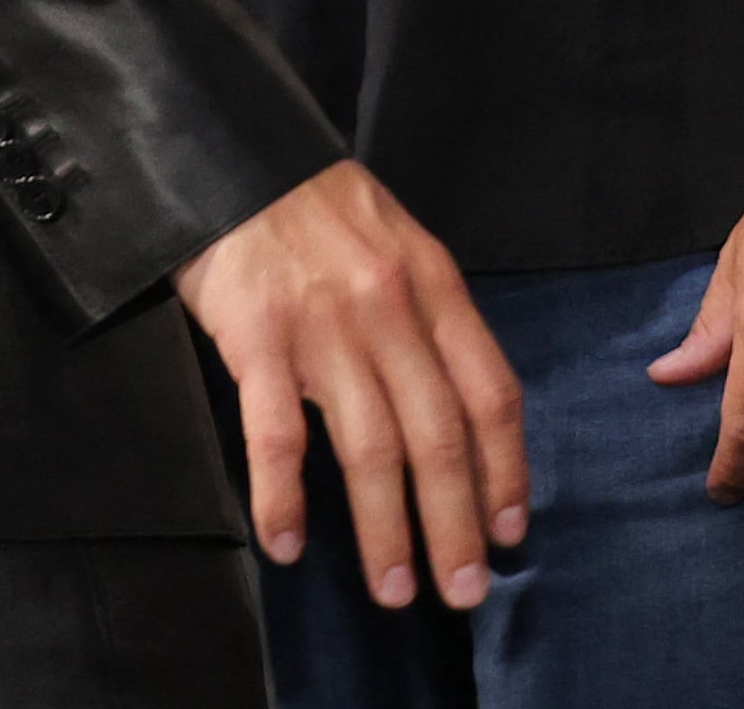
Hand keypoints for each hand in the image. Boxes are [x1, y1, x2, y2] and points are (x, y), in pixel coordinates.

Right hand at [174, 160, 529, 612]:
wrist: (231, 152)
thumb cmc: (315, 207)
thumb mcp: (396, 244)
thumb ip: (427, 316)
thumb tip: (457, 412)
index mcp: (433, 284)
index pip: (489, 392)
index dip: (506, 470)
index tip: (511, 532)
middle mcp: (389, 308)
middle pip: (438, 435)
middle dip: (456, 524)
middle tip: (463, 592)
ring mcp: (323, 324)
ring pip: (370, 448)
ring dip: (385, 531)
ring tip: (393, 592)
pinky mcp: (255, 335)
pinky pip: (276, 435)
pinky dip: (283, 498)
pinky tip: (288, 545)